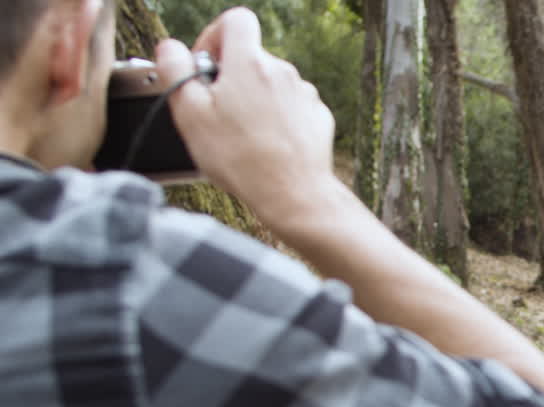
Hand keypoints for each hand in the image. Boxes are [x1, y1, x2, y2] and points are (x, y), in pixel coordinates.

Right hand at [153, 8, 337, 223]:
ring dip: (254, 98)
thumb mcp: (190, 113)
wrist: (294, 194)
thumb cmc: (240, 158)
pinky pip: (291, 106)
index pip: (235, 20)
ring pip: (271, 83)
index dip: (214, 36)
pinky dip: (276, 117)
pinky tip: (266, 143)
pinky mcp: (318, 116)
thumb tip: (170, 48)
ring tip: (241, 134)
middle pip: (251, 56)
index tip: (205, 66)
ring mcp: (304, 94)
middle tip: (216, 110)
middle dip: (230, 75)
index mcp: (250, 62)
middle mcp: (282, 71)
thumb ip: (174, 71)